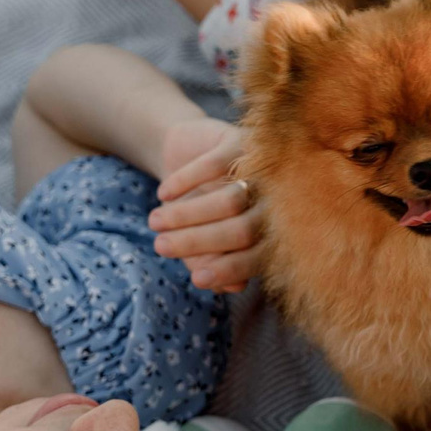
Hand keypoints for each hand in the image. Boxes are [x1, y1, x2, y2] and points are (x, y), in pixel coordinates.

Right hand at [149, 119, 260, 292]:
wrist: (185, 154)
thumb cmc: (196, 205)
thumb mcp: (199, 237)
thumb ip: (213, 263)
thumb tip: (231, 288)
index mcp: (273, 230)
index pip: (259, 257)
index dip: (230, 270)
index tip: (197, 280)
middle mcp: (275, 200)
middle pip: (244, 230)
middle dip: (199, 242)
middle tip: (161, 246)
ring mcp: (261, 169)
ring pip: (230, 200)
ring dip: (188, 214)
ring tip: (155, 221)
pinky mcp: (240, 141)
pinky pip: (214, 166)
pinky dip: (185, 182)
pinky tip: (164, 194)